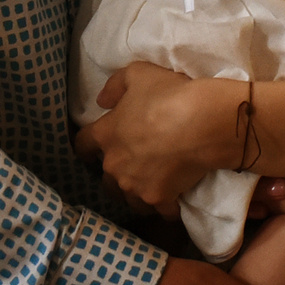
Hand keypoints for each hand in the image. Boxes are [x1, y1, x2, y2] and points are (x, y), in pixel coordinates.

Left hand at [75, 63, 230, 209]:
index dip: (88, 146)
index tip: (94, 149)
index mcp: (106, 134)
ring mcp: (135, 186)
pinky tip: (174, 202)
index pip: (83, 145)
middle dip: (115, 174)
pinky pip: (159, 210)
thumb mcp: (138, 74)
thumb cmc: (168, 95)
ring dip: (136, 193)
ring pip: (128, 199)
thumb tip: (102, 101)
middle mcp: (114, 165)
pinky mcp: (158, 198)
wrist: (201, 124)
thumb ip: (115, 86)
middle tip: (133, 167)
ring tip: (151, 187)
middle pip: (105, 179)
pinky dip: (165, 207)